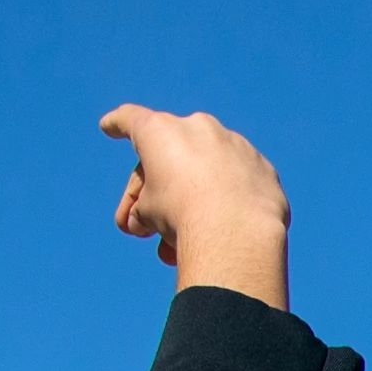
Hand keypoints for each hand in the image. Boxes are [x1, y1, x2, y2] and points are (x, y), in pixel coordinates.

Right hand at [100, 106, 290, 307]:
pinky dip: (226, 206)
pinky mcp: (263, 170)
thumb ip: (145, 209)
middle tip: (137, 229)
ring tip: (172, 249)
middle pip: (168, 159)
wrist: (236, 230)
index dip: (118, 124)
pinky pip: (237, 187)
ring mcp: (236, 146)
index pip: (132, 121)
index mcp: (161, 131)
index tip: (108, 126)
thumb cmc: (182, 216)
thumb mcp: (148, 214)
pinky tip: (218, 235)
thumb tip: (146, 221)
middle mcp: (199, 129)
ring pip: (205, 176)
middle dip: (150, 195)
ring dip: (189, 206)